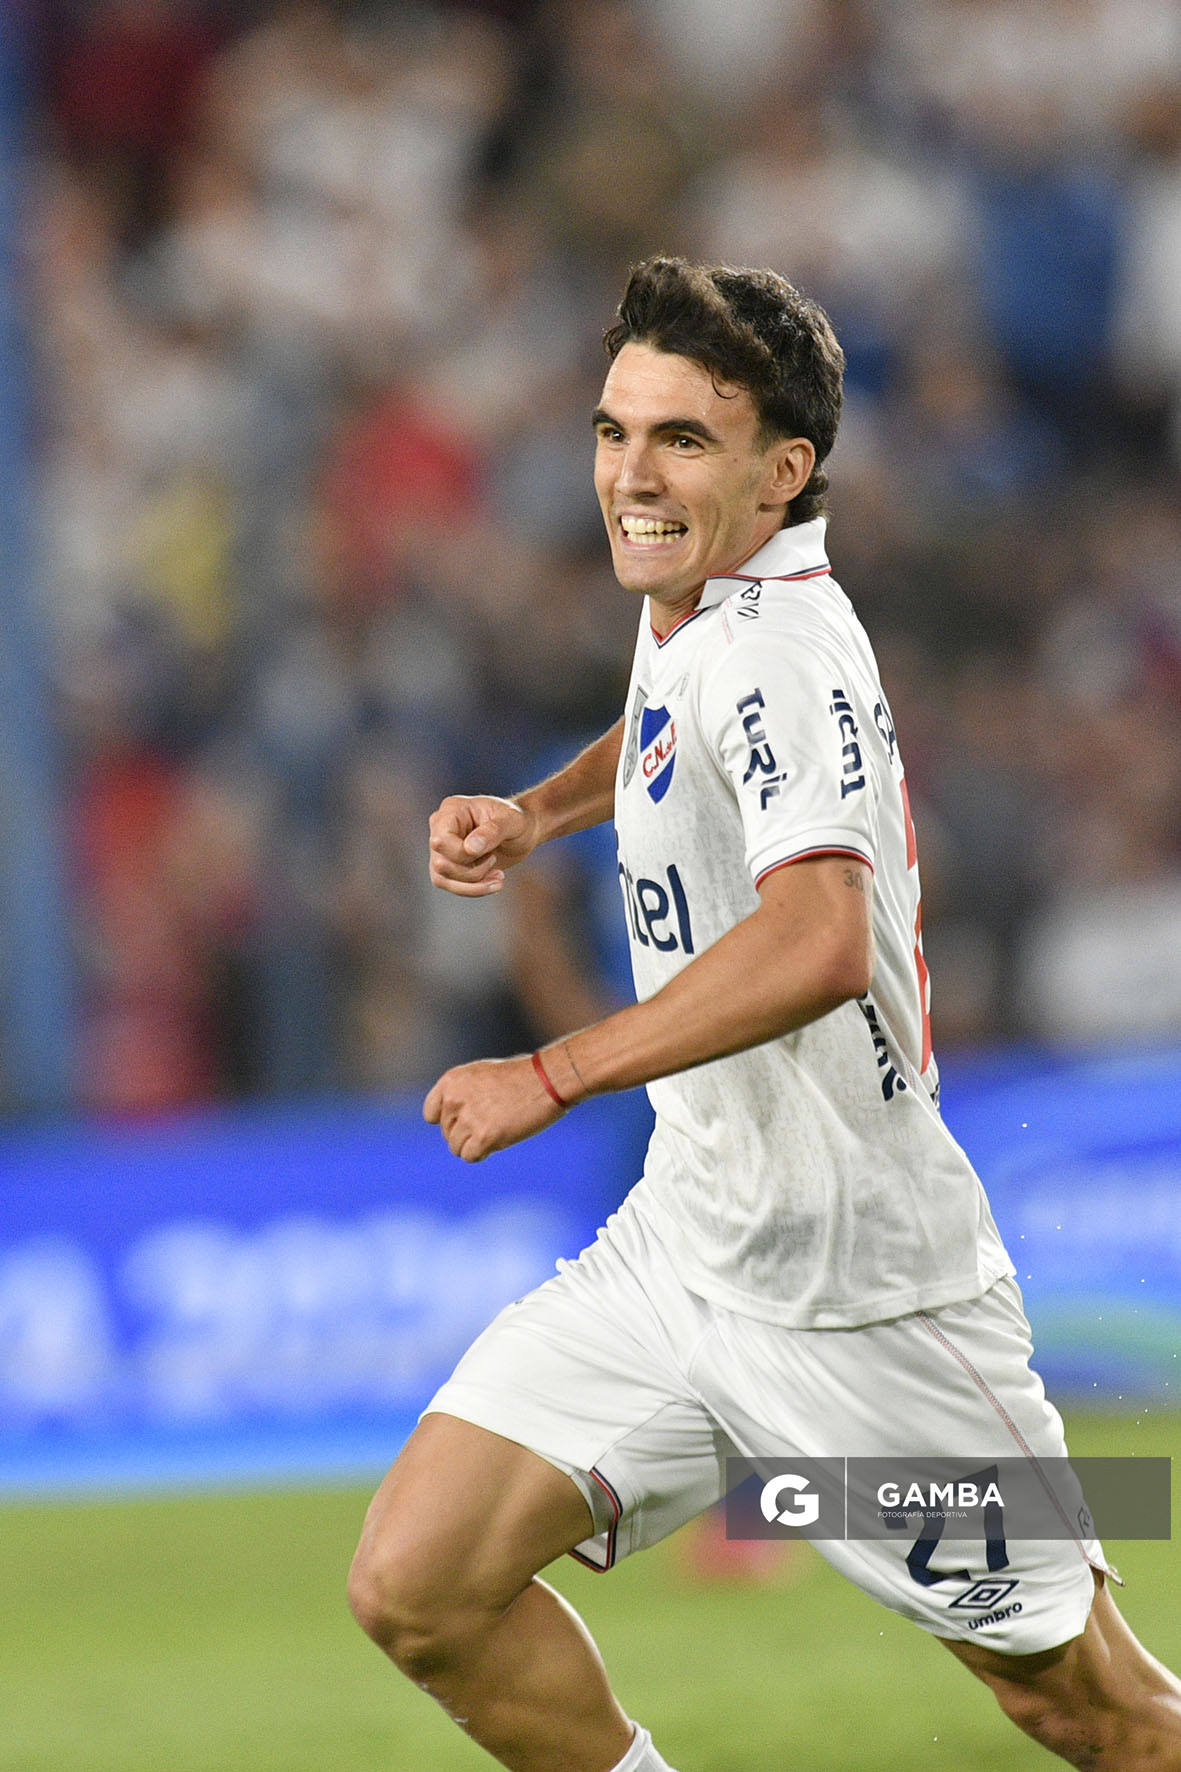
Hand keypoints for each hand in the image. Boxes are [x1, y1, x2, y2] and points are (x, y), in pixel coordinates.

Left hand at [423, 1054, 564, 1161]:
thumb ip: (462, 1095)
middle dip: (466, 1133)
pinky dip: (483, 1153)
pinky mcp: (484, 1136)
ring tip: (497, 1129)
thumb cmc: (521, 1077)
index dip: (448, 1121)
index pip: (430, 1114)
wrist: (547, 1080)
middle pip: (447, 1133)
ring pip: (456, 1148)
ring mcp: (468, 1119)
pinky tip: (499, 1140)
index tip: (465, 1120)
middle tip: (492, 1121)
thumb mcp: (481, 1076)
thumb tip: (453, 1121)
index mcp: (451, 1081)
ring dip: (475, 1144)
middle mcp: (454, 1099)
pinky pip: (470, 1156)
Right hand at [428, 795, 537, 896]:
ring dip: (474, 884)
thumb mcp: (511, 821)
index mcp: (451, 810)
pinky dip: (475, 889)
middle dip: (472, 871)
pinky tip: (494, 883)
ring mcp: (442, 849)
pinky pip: (451, 886)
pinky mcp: (449, 866)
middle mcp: (440, 828)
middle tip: (494, 860)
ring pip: (442, 879)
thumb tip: (469, 848)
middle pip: (440, 863)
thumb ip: (492, 831)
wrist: (524, 831)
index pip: (441, 841)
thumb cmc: (518, 820)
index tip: (491, 855)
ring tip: (499, 877)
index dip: (463, 855)